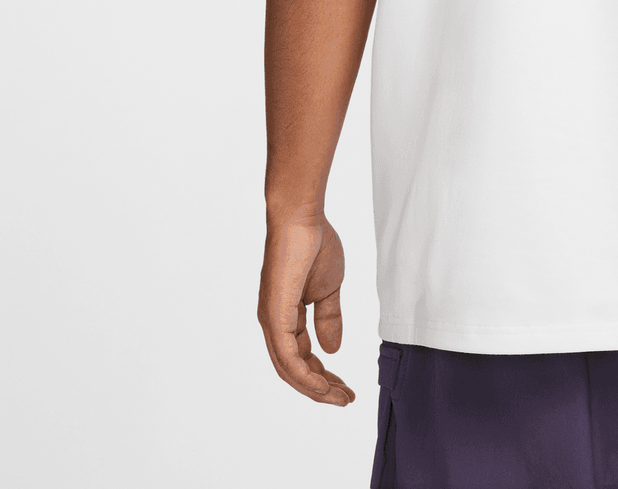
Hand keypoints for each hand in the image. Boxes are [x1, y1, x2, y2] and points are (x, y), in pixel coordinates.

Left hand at [257, 212, 355, 405]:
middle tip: (345, 399)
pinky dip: (303, 375)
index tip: (345, 387)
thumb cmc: (315, 244)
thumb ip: (329, 318)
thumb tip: (332, 349)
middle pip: (294, 370)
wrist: (302, 218)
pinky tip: (321, 385)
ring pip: (289, 369)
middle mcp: (274, 324)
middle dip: (320, 389)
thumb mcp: (329, 289)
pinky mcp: (274, 315)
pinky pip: (286, 357)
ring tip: (340, 397)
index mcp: (285, 316)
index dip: (322, 376)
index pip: (301, 357)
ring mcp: (271, 321)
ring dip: (314, 388)